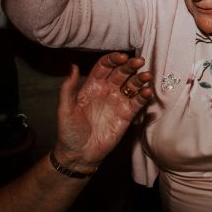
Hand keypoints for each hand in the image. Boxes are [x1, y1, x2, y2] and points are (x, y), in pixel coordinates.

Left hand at [53, 52, 152, 173]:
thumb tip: (72, 66)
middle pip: (122, 72)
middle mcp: (107, 90)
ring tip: (146, 76)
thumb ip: (68, 88)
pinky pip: (137, 102)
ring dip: (140, 78)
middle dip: (130, 65)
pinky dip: (144, 96)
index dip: (113, 59)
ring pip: (132, 84)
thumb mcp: (64, 109)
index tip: (121, 57)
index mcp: (92, 86)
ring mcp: (118, 101)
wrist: (79, 154)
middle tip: (139, 61)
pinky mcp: (127, 114)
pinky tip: (147, 92)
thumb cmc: (69, 132)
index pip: (105, 66)